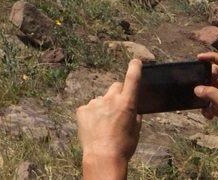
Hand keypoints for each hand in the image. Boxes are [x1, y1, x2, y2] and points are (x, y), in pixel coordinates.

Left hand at [78, 58, 142, 179]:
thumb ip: (135, 116)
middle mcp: (110, 99)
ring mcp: (94, 103)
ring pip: (101, 100)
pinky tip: (94, 128)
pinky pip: (89, 108)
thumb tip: (133, 110)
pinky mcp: (82, 109)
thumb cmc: (123, 146)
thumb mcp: (136, 132)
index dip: (134, 69)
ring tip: (104, 126)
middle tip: (118, 109)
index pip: (132, 80)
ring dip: (103, 108)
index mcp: (127, 104)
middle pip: (115, 87)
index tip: (136, 61)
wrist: (102, 156)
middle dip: (118, 94)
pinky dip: (92, 115)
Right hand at [195, 52, 217, 177]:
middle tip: (196, 81)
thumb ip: (212, 95)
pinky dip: (207, 106)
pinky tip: (206, 115)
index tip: (199, 58)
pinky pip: (213, 103)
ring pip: (215, 89)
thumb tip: (197, 88)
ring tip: (199, 100)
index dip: (215, 58)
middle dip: (207, 77)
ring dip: (206, 93)